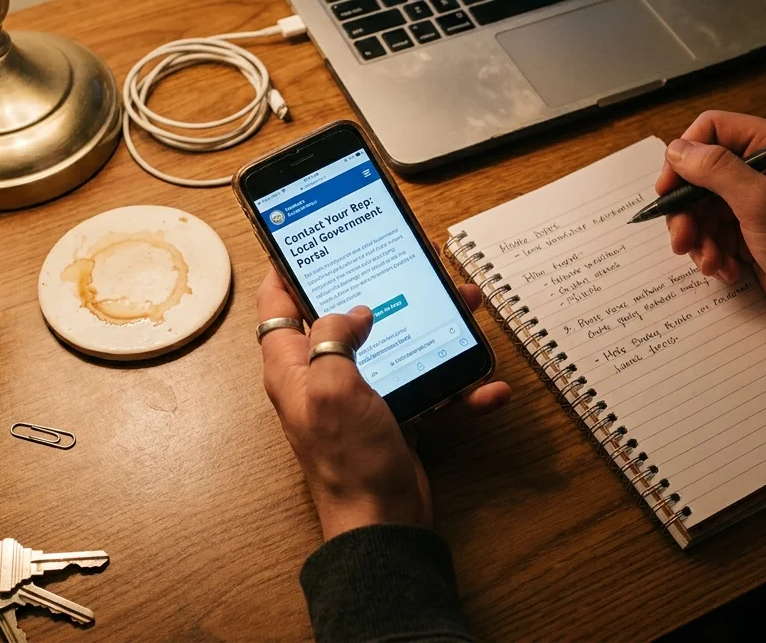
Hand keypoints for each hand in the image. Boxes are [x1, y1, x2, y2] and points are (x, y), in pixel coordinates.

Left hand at [256, 269, 510, 539]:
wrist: (383, 523)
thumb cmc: (348, 461)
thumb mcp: (331, 388)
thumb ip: (334, 339)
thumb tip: (356, 311)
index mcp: (295, 368)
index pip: (278, 309)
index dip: (286, 273)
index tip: (305, 241)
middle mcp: (324, 379)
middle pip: (348, 319)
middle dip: (382, 288)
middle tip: (412, 263)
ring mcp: (362, 399)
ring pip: (397, 346)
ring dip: (432, 328)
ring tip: (465, 306)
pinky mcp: (395, 419)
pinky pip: (429, 390)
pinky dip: (458, 387)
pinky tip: (487, 385)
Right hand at [656, 111, 765, 343]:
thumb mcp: (762, 203)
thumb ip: (717, 171)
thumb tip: (677, 149)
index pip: (714, 130)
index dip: (685, 156)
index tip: (667, 189)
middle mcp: (764, 169)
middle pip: (702, 174)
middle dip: (688, 210)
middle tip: (682, 241)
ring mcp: (757, 202)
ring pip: (703, 208)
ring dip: (699, 238)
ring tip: (711, 263)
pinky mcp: (752, 232)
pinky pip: (715, 234)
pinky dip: (714, 253)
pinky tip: (727, 271)